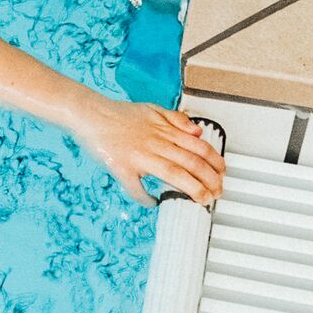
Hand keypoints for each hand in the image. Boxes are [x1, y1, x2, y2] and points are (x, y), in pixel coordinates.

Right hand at [77, 97, 226, 205]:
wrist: (91, 114)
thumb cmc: (120, 115)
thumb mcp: (153, 109)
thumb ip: (177, 119)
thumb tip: (197, 131)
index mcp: (163, 131)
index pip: (197, 147)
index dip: (214, 162)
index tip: (222, 174)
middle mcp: (155, 143)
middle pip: (190, 162)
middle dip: (210, 179)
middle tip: (218, 192)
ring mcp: (139, 156)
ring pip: (173, 173)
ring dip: (192, 188)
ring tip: (203, 199)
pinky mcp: (121, 167)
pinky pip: (135, 186)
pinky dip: (145, 198)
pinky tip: (153, 203)